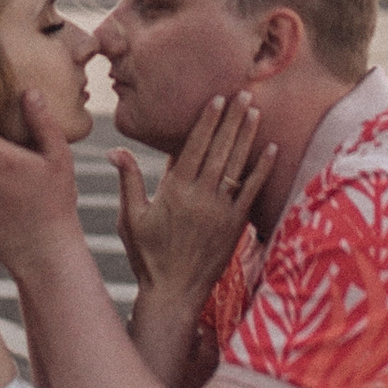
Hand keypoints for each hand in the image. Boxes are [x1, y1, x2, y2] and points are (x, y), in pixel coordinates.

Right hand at [114, 93, 274, 311]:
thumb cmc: (148, 257)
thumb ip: (129, 181)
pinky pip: (253, 191)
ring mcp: (222, 211)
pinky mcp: (236, 225)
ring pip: (237, 165)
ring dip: (248, 136)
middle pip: (220, 149)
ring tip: (255, 111)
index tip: (218, 99)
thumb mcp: (131, 218)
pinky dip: (262, 169)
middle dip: (232, 119)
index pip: (194, 147)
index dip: (208, 121)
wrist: (174, 294)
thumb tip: (115, 150)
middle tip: (243, 93)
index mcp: (175, 191)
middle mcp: (201, 197)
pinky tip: (272, 149)